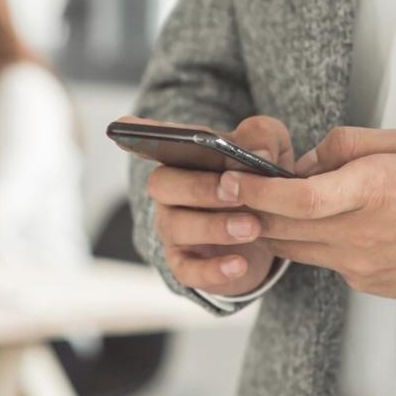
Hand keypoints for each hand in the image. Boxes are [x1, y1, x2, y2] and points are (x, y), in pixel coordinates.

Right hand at [138, 115, 294, 295]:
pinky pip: (187, 270)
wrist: (269, 231)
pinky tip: (240, 264)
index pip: (156, 140)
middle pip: (163, 184)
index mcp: (183, 155)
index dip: (139, 134)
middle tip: (237, 192)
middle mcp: (170, 190)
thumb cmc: (258, 180)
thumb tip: (258, 151)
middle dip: (199, 188)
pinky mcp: (185, 263)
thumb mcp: (270, 150)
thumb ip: (263, 138)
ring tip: (252, 227)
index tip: (125, 125)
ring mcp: (173, 227)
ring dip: (214, 226)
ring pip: (176, 226)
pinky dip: (212, 269)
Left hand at [232, 127, 395, 310]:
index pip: (296, 198)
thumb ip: (347, 147)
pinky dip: (306, 243)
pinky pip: (320, 261)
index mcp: (372, 190)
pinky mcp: (361, 282)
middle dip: (248, 210)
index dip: (256, 191)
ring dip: (272, 228)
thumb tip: (303, 163)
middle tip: (233, 191)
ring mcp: (358, 264)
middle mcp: (359, 232)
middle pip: (281, 227)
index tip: (232, 179)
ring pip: (292, 249)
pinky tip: (317, 225)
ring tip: (270, 205)